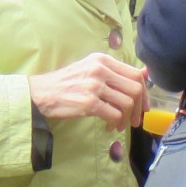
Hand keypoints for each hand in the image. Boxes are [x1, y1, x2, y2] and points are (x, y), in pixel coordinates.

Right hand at [28, 53, 149, 131]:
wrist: (40, 93)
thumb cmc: (67, 83)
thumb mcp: (91, 69)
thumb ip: (116, 72)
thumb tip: (146, 73)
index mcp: (102, 60)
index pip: (135, 75)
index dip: (145, 92)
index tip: (143, 106)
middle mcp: (100, 70)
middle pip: (135, 89)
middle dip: (139, 108)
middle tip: (134, 120)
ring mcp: (94, 86)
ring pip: (127, 103)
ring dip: (126, 118)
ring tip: (119, 124)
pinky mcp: (88, 102)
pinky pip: (114, 115)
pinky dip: (115, 123)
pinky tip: (109, 126)